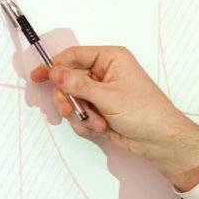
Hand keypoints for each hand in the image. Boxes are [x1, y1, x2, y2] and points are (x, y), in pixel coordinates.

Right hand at [29, 45, 198, 186]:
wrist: (161, 142)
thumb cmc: (145, 113)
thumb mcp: (109, 97)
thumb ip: (78, 85)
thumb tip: (55, 72)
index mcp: (110, 59)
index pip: (74, 56)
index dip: (54, 66)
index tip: (38, 77)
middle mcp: (104, 73)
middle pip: (67, 80)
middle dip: (69, 99)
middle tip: (68, 110)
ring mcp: (101, 93)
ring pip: (72, 100)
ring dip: (81, 115)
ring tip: (99, 123)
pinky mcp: (100, 111)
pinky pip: (80, 115)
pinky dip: (87, 124)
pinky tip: (103, 129)